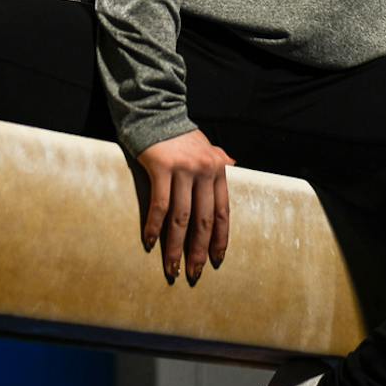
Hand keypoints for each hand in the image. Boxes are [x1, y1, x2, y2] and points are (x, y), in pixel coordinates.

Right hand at [136, 129, 233, 285]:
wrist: (156, 111)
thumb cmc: (181, 135)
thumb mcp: (207, 146)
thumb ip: (220, 159)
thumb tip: (235, 165)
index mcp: (218, 170)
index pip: (222, 213)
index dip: (219, 239)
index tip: (216, 261)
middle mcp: (204, 171)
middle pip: (204, 221)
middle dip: (198, 251)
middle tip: (194, 274)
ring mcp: (183, 169)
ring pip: (181, 218)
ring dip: (175, 246)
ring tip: (171, 267)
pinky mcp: (161, 167)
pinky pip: (159, 204)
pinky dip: (154, 226)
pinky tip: (150, 242)